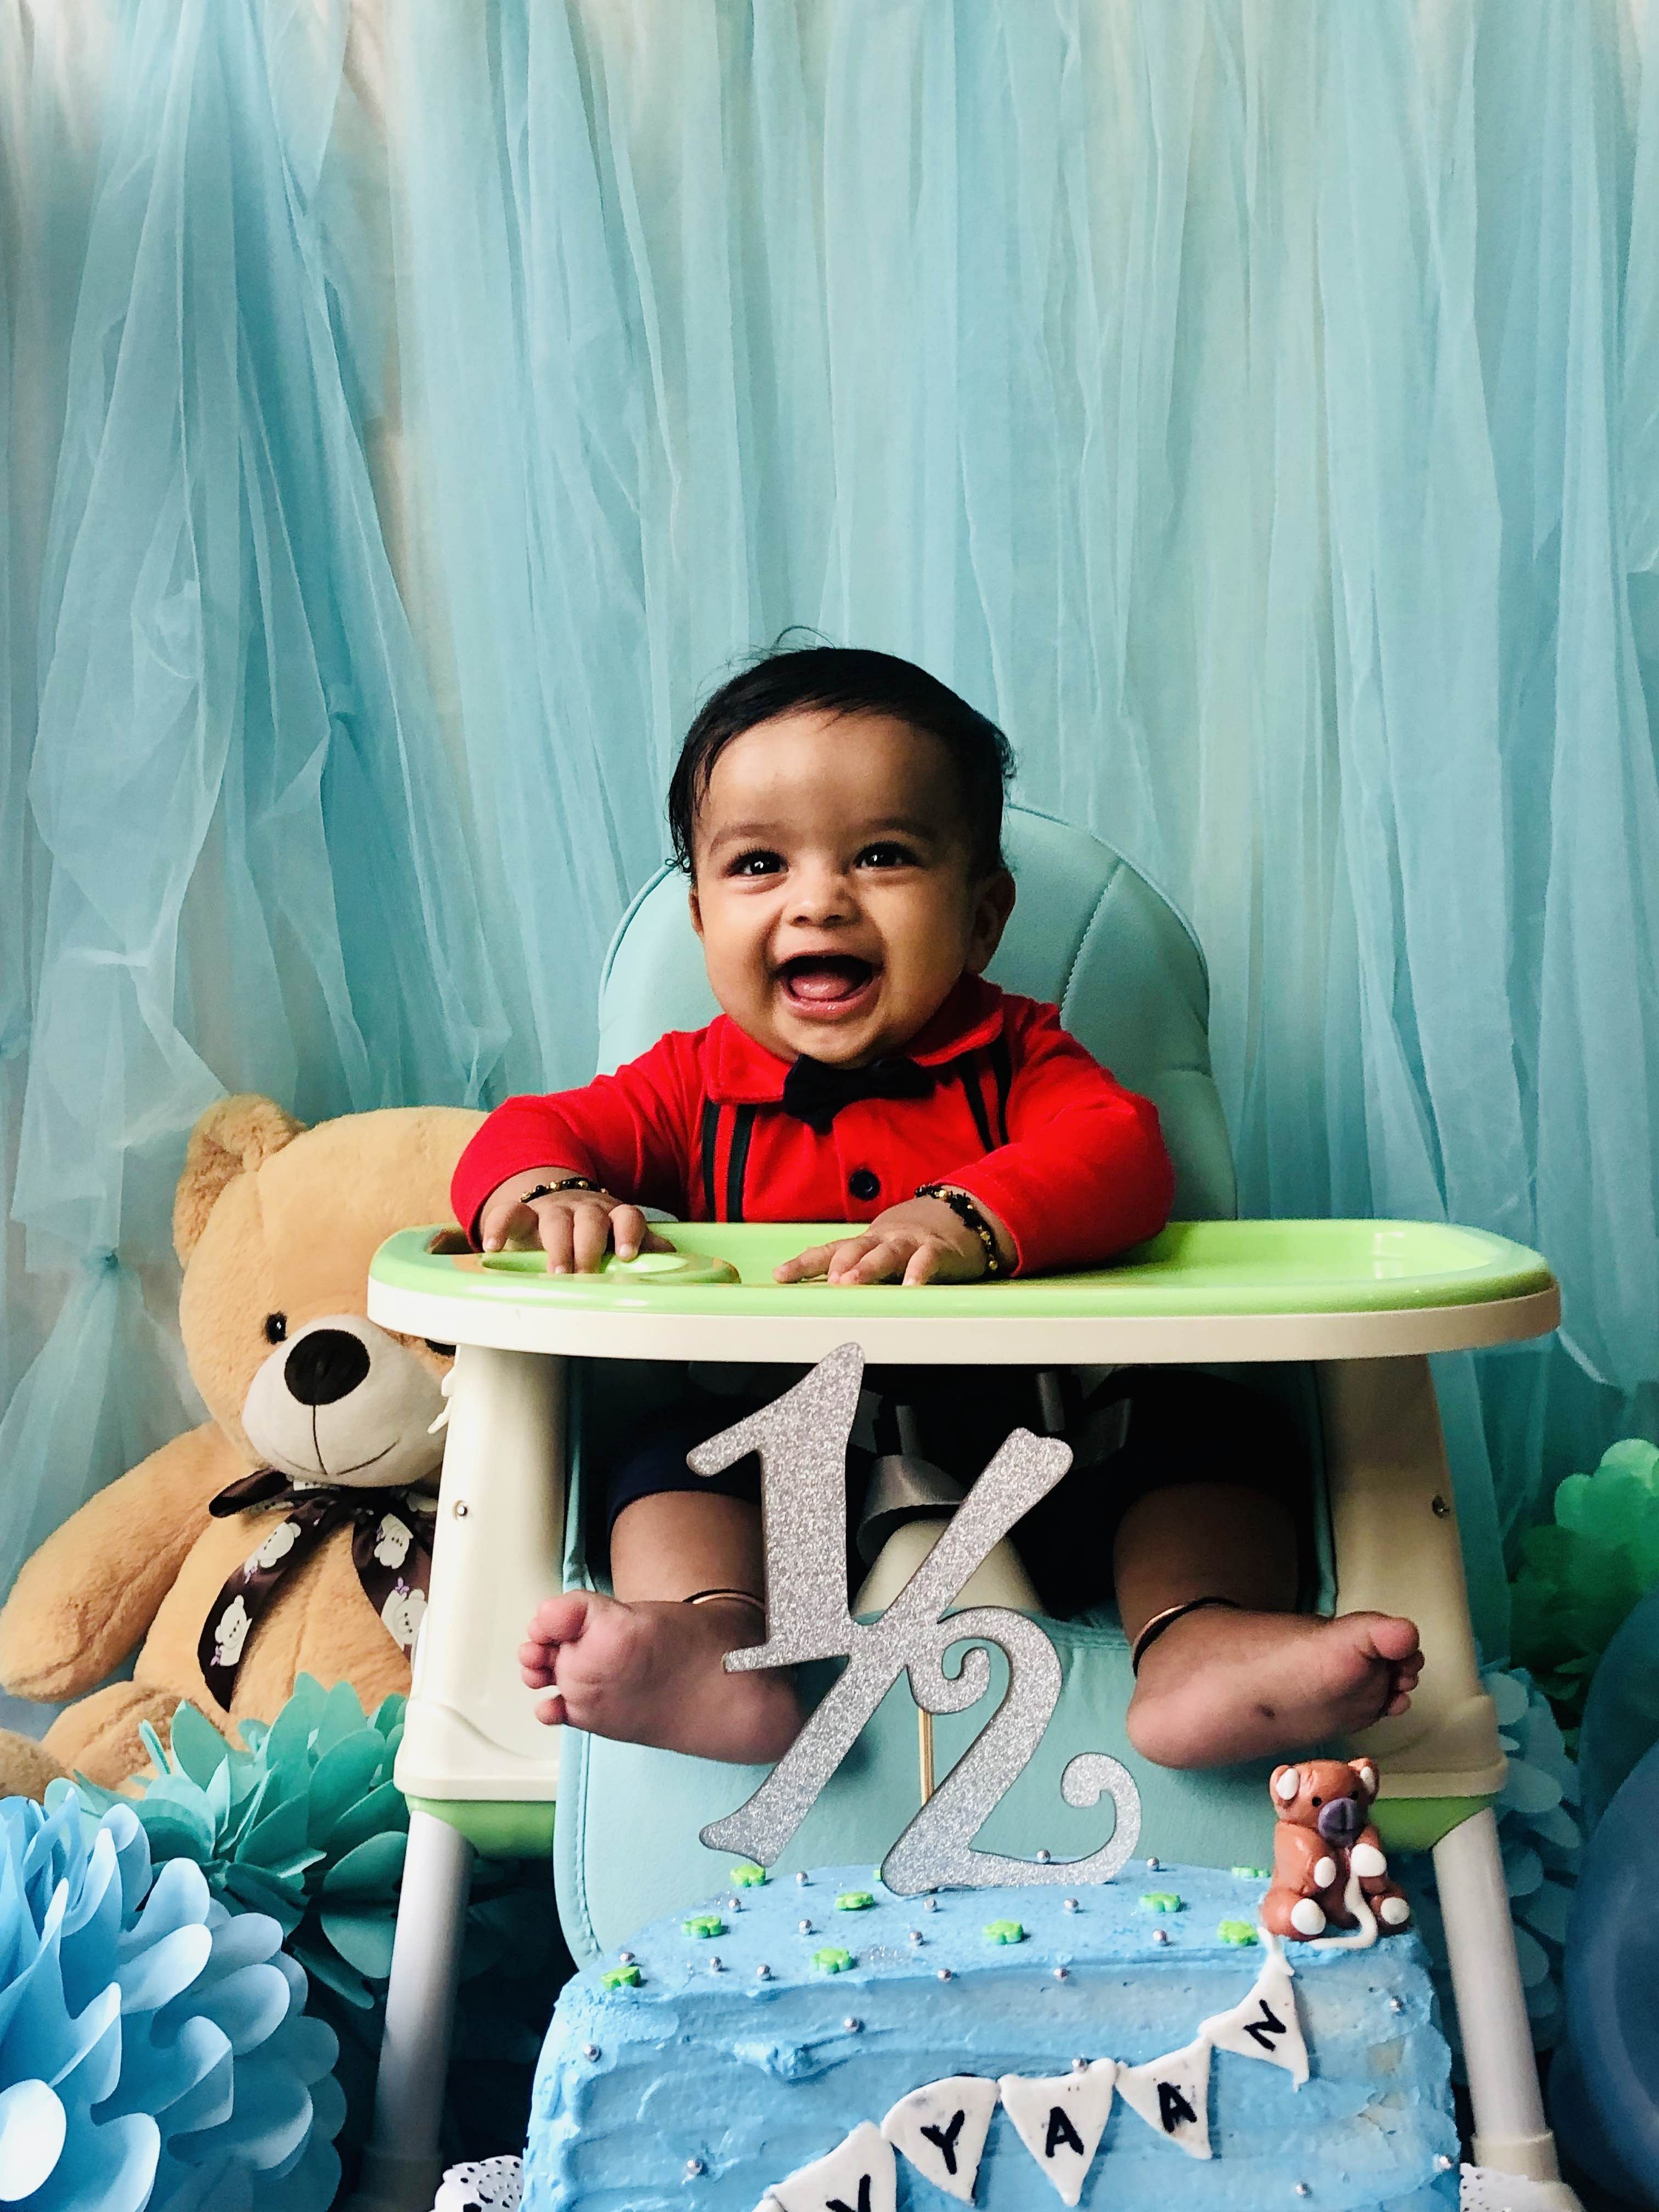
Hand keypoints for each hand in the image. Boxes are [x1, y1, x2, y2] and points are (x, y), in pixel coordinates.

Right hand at [478, 1169, 671, 1273]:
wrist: (552, 1200)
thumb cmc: (590, 1229)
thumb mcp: (616, 1235)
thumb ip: (642, 1243)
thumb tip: (673, 1259)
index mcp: (611, 1214)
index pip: (627, 1216)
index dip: (629, 1233)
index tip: (626, 1255)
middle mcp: (584, 1209)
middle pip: (590, 1220)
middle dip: (590, 1246)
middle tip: (586, 1273)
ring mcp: (551, 1209)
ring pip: (555, 1220)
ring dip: (557, 1246)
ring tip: (557, 1272)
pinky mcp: (521, 1213)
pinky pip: (508, 1213)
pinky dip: (498, 1227)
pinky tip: (492, 1247)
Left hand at [774, 1196, 1008, 1286]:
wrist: (959, 1213)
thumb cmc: (911, 1238)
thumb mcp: (878, 1246)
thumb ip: (851, 1259)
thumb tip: (814, 1273)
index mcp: (865, 1242)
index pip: (828, 1251)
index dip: (803, 1263)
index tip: (780, 1276)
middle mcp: (882, 1239)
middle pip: (855, 1249)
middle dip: (838, 1266)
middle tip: (826, 1284)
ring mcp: (909, 1243)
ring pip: (886, 1253)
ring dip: (867, 1268)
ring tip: (852, 1283)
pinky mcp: (938, 1250)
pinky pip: (927, 1260)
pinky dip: (918, 1272)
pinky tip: (910, 1287)